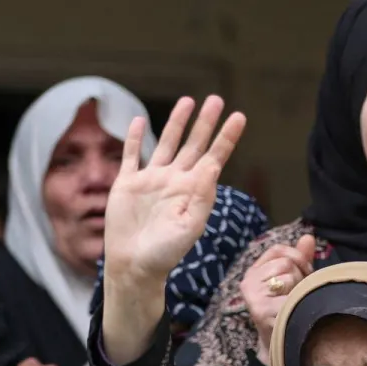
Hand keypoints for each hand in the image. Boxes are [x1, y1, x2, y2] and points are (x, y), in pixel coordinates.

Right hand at [103, 95, 246, 293]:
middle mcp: (174, 182)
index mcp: (192, 192)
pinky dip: (135, 138)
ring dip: (177, 123)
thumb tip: (213, 166)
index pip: (214, 158)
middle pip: (193, 145)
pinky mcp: (127, 184)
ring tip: (188, 101)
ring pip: (166, 144)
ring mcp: (150, 181)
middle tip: (217, 100)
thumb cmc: (165, 253)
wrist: (133, 266)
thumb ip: (202, 196)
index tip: (239, 117)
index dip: (226, 138)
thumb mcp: (190, 226)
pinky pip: (132, 156)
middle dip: (205, 123)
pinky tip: (140, 121)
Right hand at [240, 235, 315, 361]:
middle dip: (300, 278)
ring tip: (294, 306)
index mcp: (254, 271)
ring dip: (299, 291)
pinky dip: (298, 304)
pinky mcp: (260, 309)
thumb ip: (300, 259)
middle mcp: (248, 281)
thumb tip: (308, 236)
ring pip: (288, 275)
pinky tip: (292, 315)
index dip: (297, 257)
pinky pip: (290, 295)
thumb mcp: (294, 282)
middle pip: (286, 263)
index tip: (306, 273)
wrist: (280, 346)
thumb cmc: (288, 312)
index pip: (278, 250)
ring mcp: (253, 295)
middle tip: (299, 296)